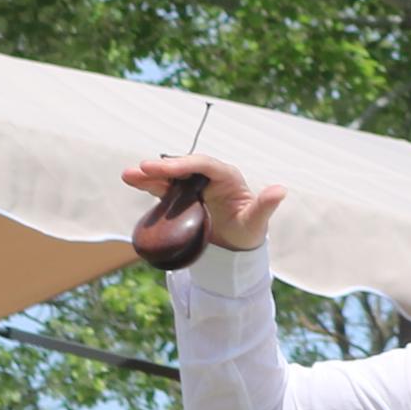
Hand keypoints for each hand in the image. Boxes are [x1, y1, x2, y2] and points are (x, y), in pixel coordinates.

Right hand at [118, 152, 281, 253]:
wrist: (235, 245)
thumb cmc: (248, 231)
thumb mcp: (256, 222)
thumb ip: (265, 206)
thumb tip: (281, 190)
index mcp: (227, 177)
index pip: (205, 165)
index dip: (185, 164)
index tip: (168, 169)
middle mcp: (208, 177)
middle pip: (183, 167)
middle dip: (163, 168)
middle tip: (143, 169)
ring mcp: (193, 186)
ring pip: (169, 176)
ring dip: (149, 175)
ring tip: (129, 175)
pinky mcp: (181, 195)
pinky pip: (162, 187)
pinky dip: (147, 183)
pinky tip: (131, 180)